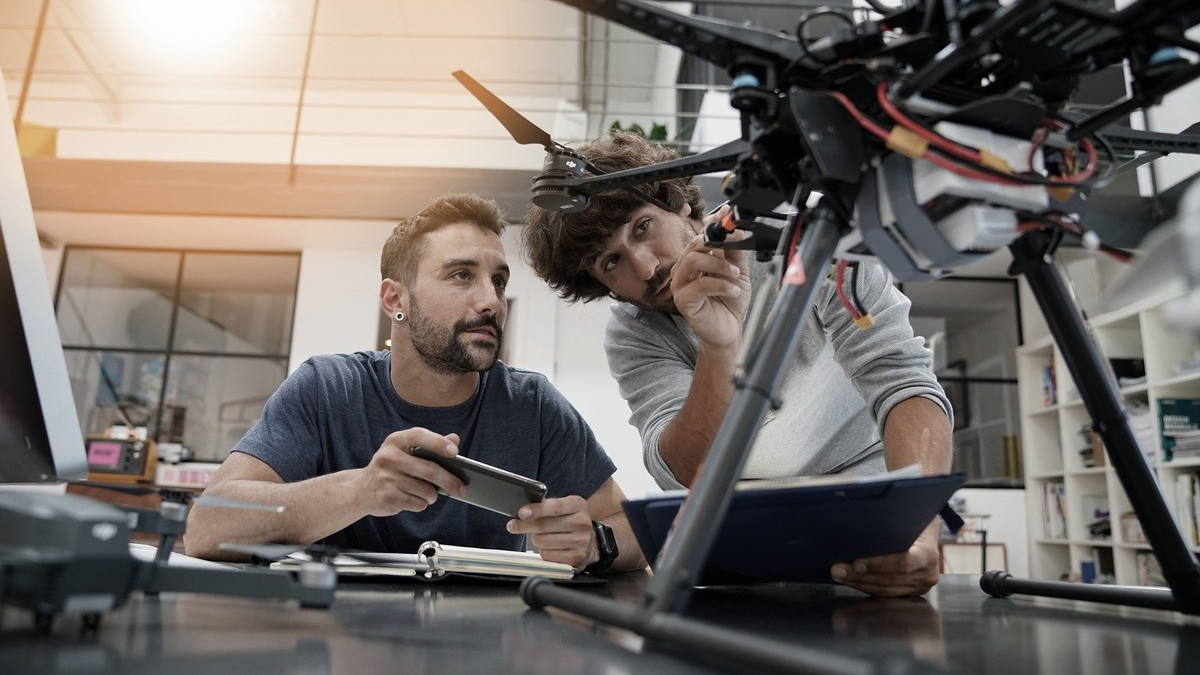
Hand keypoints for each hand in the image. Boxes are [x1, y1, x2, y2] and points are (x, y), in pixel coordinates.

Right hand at [354, 429, 465, 516]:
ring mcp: (385, 478)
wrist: (361, 489)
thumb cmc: (392, 467)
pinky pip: (417, 503)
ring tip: (429, 493)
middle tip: (462, 489)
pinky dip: (422, 504)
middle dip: (450, 481)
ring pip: (425, 490)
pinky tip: (414, 499)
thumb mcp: (407, 451)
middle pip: (429, 469)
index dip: (438, 443)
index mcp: (395, 440)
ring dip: (433, 495)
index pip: (419, 437)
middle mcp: (388, 457)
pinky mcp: (386, 497)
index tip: (455, 452)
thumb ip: (431, 445)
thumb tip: (454, 439)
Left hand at [505, 495, 594, 568]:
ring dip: (536, 540)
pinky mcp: (576, 557)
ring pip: (543, 541)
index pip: (555, 507)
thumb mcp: (562, 507)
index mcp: (578, 505)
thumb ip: (545, 505)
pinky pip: (547, 556)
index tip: (521, 513)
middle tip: (514, 525)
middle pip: (544, 525)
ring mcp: (581, 541)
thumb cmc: (568, 522)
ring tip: (540, 537)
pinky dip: (542, 552)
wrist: (589, 541)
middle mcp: (582, 522)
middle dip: (524, 526)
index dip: (536, 510)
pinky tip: (549, 548)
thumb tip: (522, 511)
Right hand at [670, 205, 751, 347]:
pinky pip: (699, 285)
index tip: (728, 214)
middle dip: (718, 243)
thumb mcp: (739, 272)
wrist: (730, 329)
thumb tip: (736, 232)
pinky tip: (732, 290)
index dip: (714, 222)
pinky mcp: (683, 300)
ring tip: (735, 275)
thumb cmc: (730, 302)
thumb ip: (736, 253)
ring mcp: (681, 283)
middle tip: (736, 248)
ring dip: (719, 265)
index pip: (701, 234)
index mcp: (697, 258)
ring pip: (693, 260)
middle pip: (695, 244)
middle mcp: (685, 268)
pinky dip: (720, 285)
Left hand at [830, 523, 940, 595]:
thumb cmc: (913, 520)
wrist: (926, 530)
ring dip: (858, 583)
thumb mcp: (906, 517)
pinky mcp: (910, 592)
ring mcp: (919, 586)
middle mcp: (926, 574)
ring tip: (839, 575)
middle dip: (859, 576)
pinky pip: (884, 593)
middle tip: (837, 570)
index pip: (902, 563)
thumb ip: (889, 524)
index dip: (878, 565)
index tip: (856, 563)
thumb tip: (857, 523)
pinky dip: (865, 586)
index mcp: (928, 554)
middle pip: (888, 580)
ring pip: (884, 590)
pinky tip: (850, 580)